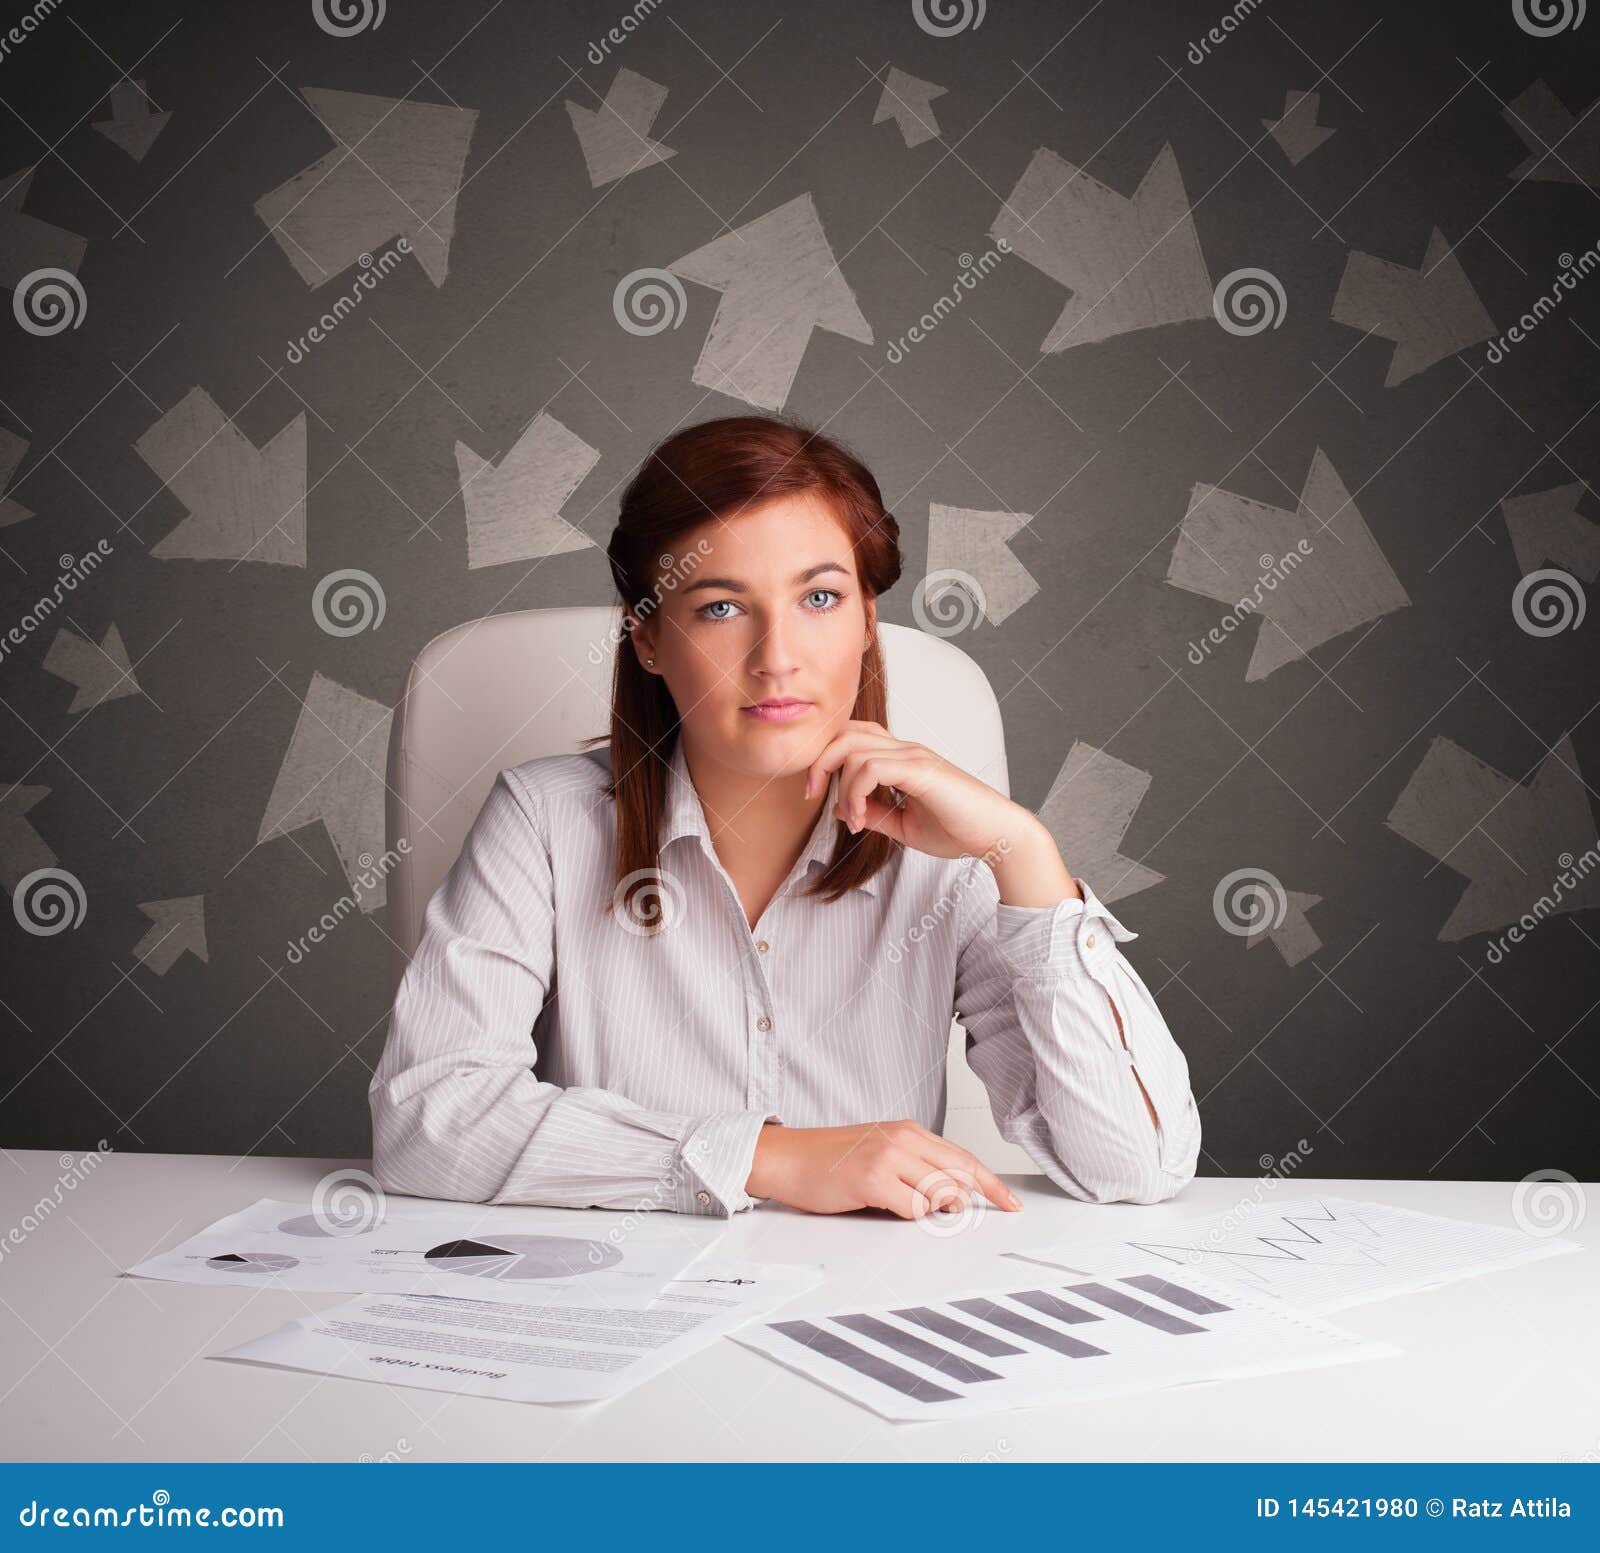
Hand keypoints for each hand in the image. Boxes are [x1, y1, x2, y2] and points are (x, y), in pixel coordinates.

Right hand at [746, 1118, 1022, 1218]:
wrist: (787, 1158)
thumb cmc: (830, 1161)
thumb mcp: (880, 1153)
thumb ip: (915, 1168)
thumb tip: (954, 1197)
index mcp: (908, 1130)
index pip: (963, 1157)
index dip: (991, 1184)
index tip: (1011, 1203)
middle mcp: (903, 1138)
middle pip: (960, 1175)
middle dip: (964, 1202)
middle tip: (951, 1216)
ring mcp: (889, 1156)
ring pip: (940, 1193)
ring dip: (928, 1210)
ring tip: (897, 1203)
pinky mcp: (873, 1178)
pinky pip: (914, 1208)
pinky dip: (908, 1216)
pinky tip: (885, 1206)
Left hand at [804, 719, 1039, 861]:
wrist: (998, 835)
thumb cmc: (958, 830)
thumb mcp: (903, 826)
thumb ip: (874, 813)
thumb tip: (841, 809)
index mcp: (903, 758)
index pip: (853, 736)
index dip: (826, 759)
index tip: (818, 795)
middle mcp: (906, 750)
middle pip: (844, 733)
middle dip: (819, 763)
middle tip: (812, 796)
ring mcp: (914, 757)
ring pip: (853, 751)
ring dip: (841, 789)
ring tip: (853, 820)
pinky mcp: (921, 771)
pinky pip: (871, 769)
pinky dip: (856, 795)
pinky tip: (862, 821)